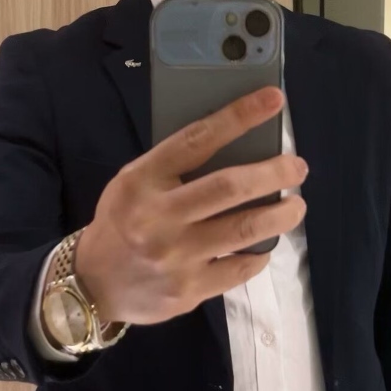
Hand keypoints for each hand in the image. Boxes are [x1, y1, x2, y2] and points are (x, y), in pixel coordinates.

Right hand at [74, 85, 307, 325]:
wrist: (94, 282)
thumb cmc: (124, 221)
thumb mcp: (135, 183)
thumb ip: (175, 166)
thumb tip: (240, 144)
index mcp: (143, 180)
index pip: (197, 139)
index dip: (239, 116)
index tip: (273, 100)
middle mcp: (158, 217)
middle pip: (230, 187)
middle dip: (274, 173)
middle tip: (297, 167)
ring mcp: (174, 256)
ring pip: (244, 229)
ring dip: (281, 214)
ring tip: (295, 205)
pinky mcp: (188, 290)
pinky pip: (240, 268)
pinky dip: (260, 252)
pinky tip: (264, 243)